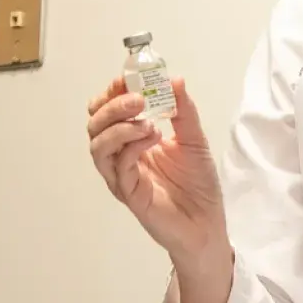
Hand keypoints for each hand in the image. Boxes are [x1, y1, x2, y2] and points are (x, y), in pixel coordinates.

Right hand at [85, 75, 227, 267]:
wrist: (208, 224)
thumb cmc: (198, 185)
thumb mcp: (194, 139)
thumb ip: (183, 110)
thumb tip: (175, 79)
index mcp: (131, 140)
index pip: (106, 111)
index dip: (112, 92)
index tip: (128, 78)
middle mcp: (121, 157)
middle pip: (94, 125)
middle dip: (112, 106)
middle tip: (138, 99)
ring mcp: (122, 176)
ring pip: (98, 146)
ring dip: (119, 126)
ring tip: (147, 121)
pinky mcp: (129, 194)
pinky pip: (119, 167)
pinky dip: (131, 147)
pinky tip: (152, 138)